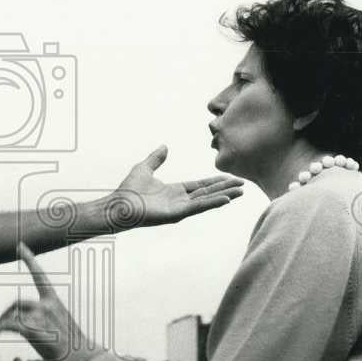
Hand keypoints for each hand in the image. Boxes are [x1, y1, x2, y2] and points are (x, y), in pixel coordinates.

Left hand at [0, 243, 89, 360]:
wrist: (83, 359)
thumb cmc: (72, 345)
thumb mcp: (60, 324)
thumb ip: (42, 317)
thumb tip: (18, 321)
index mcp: (54, 301)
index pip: (39, 275)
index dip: (29, 259)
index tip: (20, 245)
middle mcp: (46, 305)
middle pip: (17, 304)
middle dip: (6, 313)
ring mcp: (41, 317)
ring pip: (13, 318)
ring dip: (4, 324)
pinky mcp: (35, 331)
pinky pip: (11, 326)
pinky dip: (1, 328)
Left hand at [104, 145, 242, 228]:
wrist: (118, 205)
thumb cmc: (127, 190)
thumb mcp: (144, 168)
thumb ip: (156, 159)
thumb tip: (164, 146)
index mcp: (175, 191)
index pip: (200, 185)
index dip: (215, 181)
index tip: (230, 177)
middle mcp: (180, 200)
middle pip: (208, 192)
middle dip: (225, 188)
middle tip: (242, 184)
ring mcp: (179, 208)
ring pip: (206, 200)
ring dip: (224, 195)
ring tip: (240, 192)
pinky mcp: (176, 214)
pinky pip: (197, 208)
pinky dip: (212, 203)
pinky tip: (226, 199)